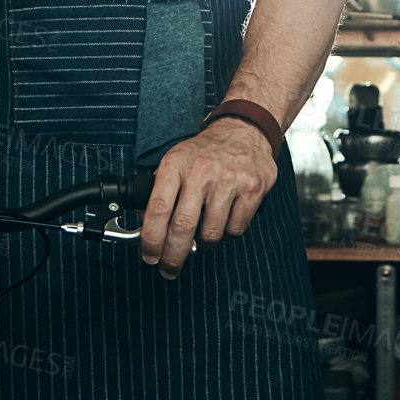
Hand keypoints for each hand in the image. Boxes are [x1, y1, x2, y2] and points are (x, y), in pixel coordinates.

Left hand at [141, 118, 276, 277]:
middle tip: (170, 268)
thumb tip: (146, 229)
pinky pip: (236, 228)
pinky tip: (224, 222)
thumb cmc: (206, 152)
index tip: (150, 256)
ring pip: (211, 233)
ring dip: (204, 245)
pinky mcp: (253, 188)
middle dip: (173, 256)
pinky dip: (228, 234)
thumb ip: (159, 192)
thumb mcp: (176, 162)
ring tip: (202, 238)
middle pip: (183, 226)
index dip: (151, 239)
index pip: (157, 208)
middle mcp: (202, 170)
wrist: (244, 130)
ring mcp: (229, 179)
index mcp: (176, 164)